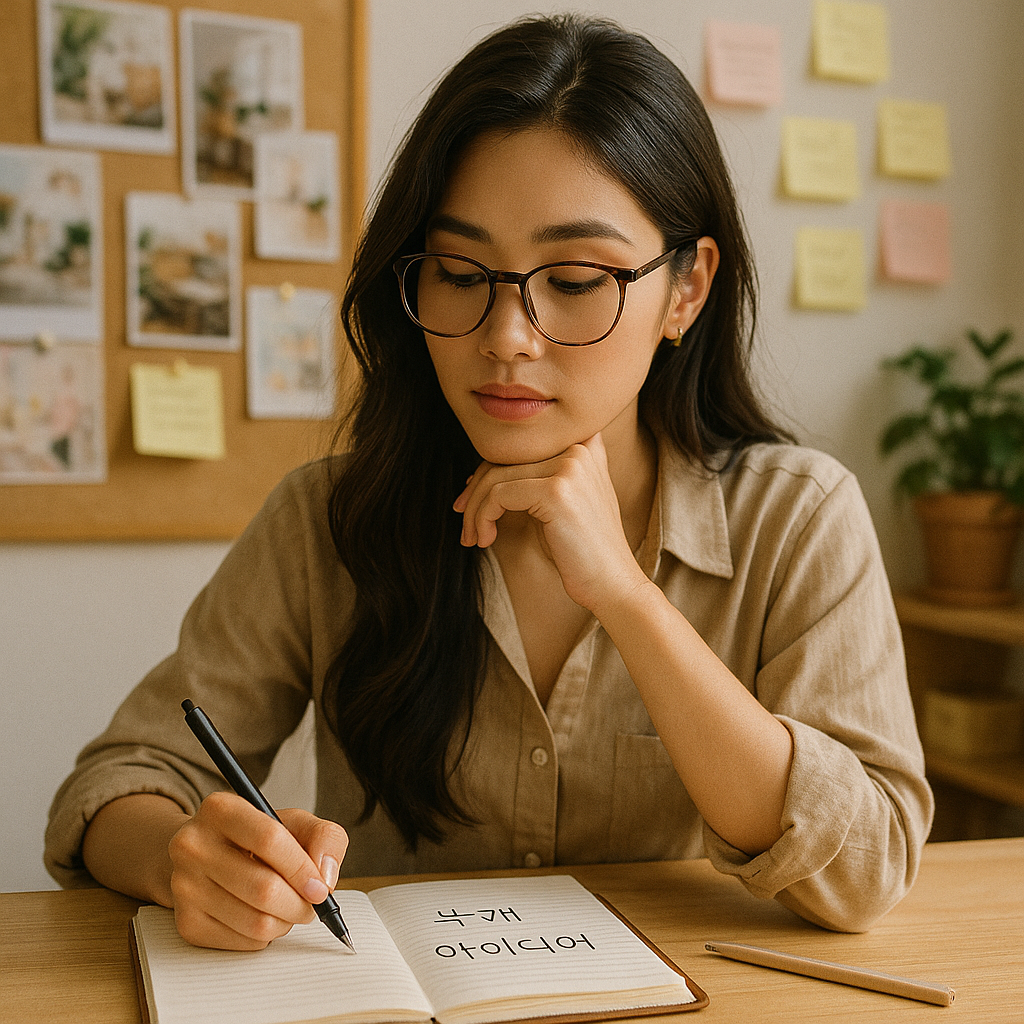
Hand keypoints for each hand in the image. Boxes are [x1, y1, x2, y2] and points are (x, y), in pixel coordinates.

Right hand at [167, 792, 348, 949]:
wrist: (207, 856)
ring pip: (256, 922)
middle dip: (300, 903)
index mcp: (220, 809)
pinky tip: (263, 915)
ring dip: (286, 921)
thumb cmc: (257, 838)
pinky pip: (243, 943)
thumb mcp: (294, 822)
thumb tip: (326, 876)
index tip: (321, 887)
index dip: (302, 868)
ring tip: (288, 907)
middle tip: (312, 904)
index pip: (269, 840)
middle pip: (264, 888)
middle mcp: (193, 846)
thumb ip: (324, 837)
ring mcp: (184, 886)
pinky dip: (266, 936)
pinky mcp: (186, 923)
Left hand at [453, 433, 647, 612]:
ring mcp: (570, 467)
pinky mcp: (556, 491)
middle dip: (476, 492)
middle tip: (464, 520)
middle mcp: (579, 448)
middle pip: (504, 459)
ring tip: (473, 537)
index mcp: (583, 446)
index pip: (519, 447)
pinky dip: (482, 519)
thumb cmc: (582, 550)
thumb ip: (536, 478)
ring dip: (475, 511)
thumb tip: (481, 472)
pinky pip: (498, 496)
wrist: (612, 584)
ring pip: (495, 477)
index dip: (491, 470)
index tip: (474, 500)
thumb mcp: (562, 502)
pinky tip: (486, 540)